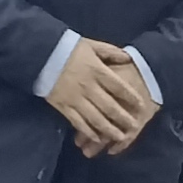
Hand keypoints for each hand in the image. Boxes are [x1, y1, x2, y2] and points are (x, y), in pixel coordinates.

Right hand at [45, 39, 156, 156]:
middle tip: (134, 126)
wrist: (41, 54)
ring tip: (119, 136)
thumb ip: (110, 52)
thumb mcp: (91, 45)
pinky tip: (96, 137)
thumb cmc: (68, 48)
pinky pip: (78, 122)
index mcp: (97, 71)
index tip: (141, 105)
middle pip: (110, 106)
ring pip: (95, 117)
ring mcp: (75, 98)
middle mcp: (89, 87)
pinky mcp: (63, 106)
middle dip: (123, 118)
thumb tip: (128, 57)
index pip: (119, 87)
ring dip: (109, 129)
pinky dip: (88, 131)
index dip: (131, 97)